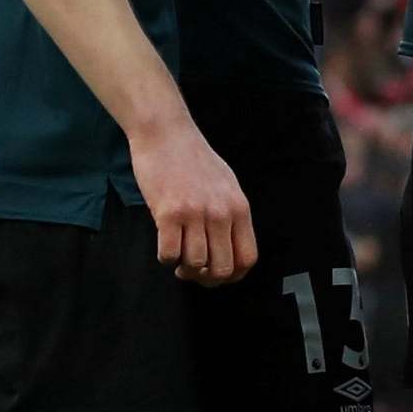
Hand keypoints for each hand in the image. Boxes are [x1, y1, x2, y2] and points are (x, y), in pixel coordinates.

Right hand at [128, 114, 257, 285]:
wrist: (167, 133)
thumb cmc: (193, 159)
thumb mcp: (226, 185)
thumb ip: (230, 215)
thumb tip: (229, 248)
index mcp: (239, 207)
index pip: (248, 258)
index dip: (232, 275)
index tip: (215, 273)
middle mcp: (222, 212)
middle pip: (223, 268)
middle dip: (206, 278)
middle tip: (192, 269)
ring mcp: (196, 213)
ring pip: (195, 264)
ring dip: (183, 267)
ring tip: (178, 254)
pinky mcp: (169, 212)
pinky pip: (169, 254)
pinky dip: (165, 257)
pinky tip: (165, 243)